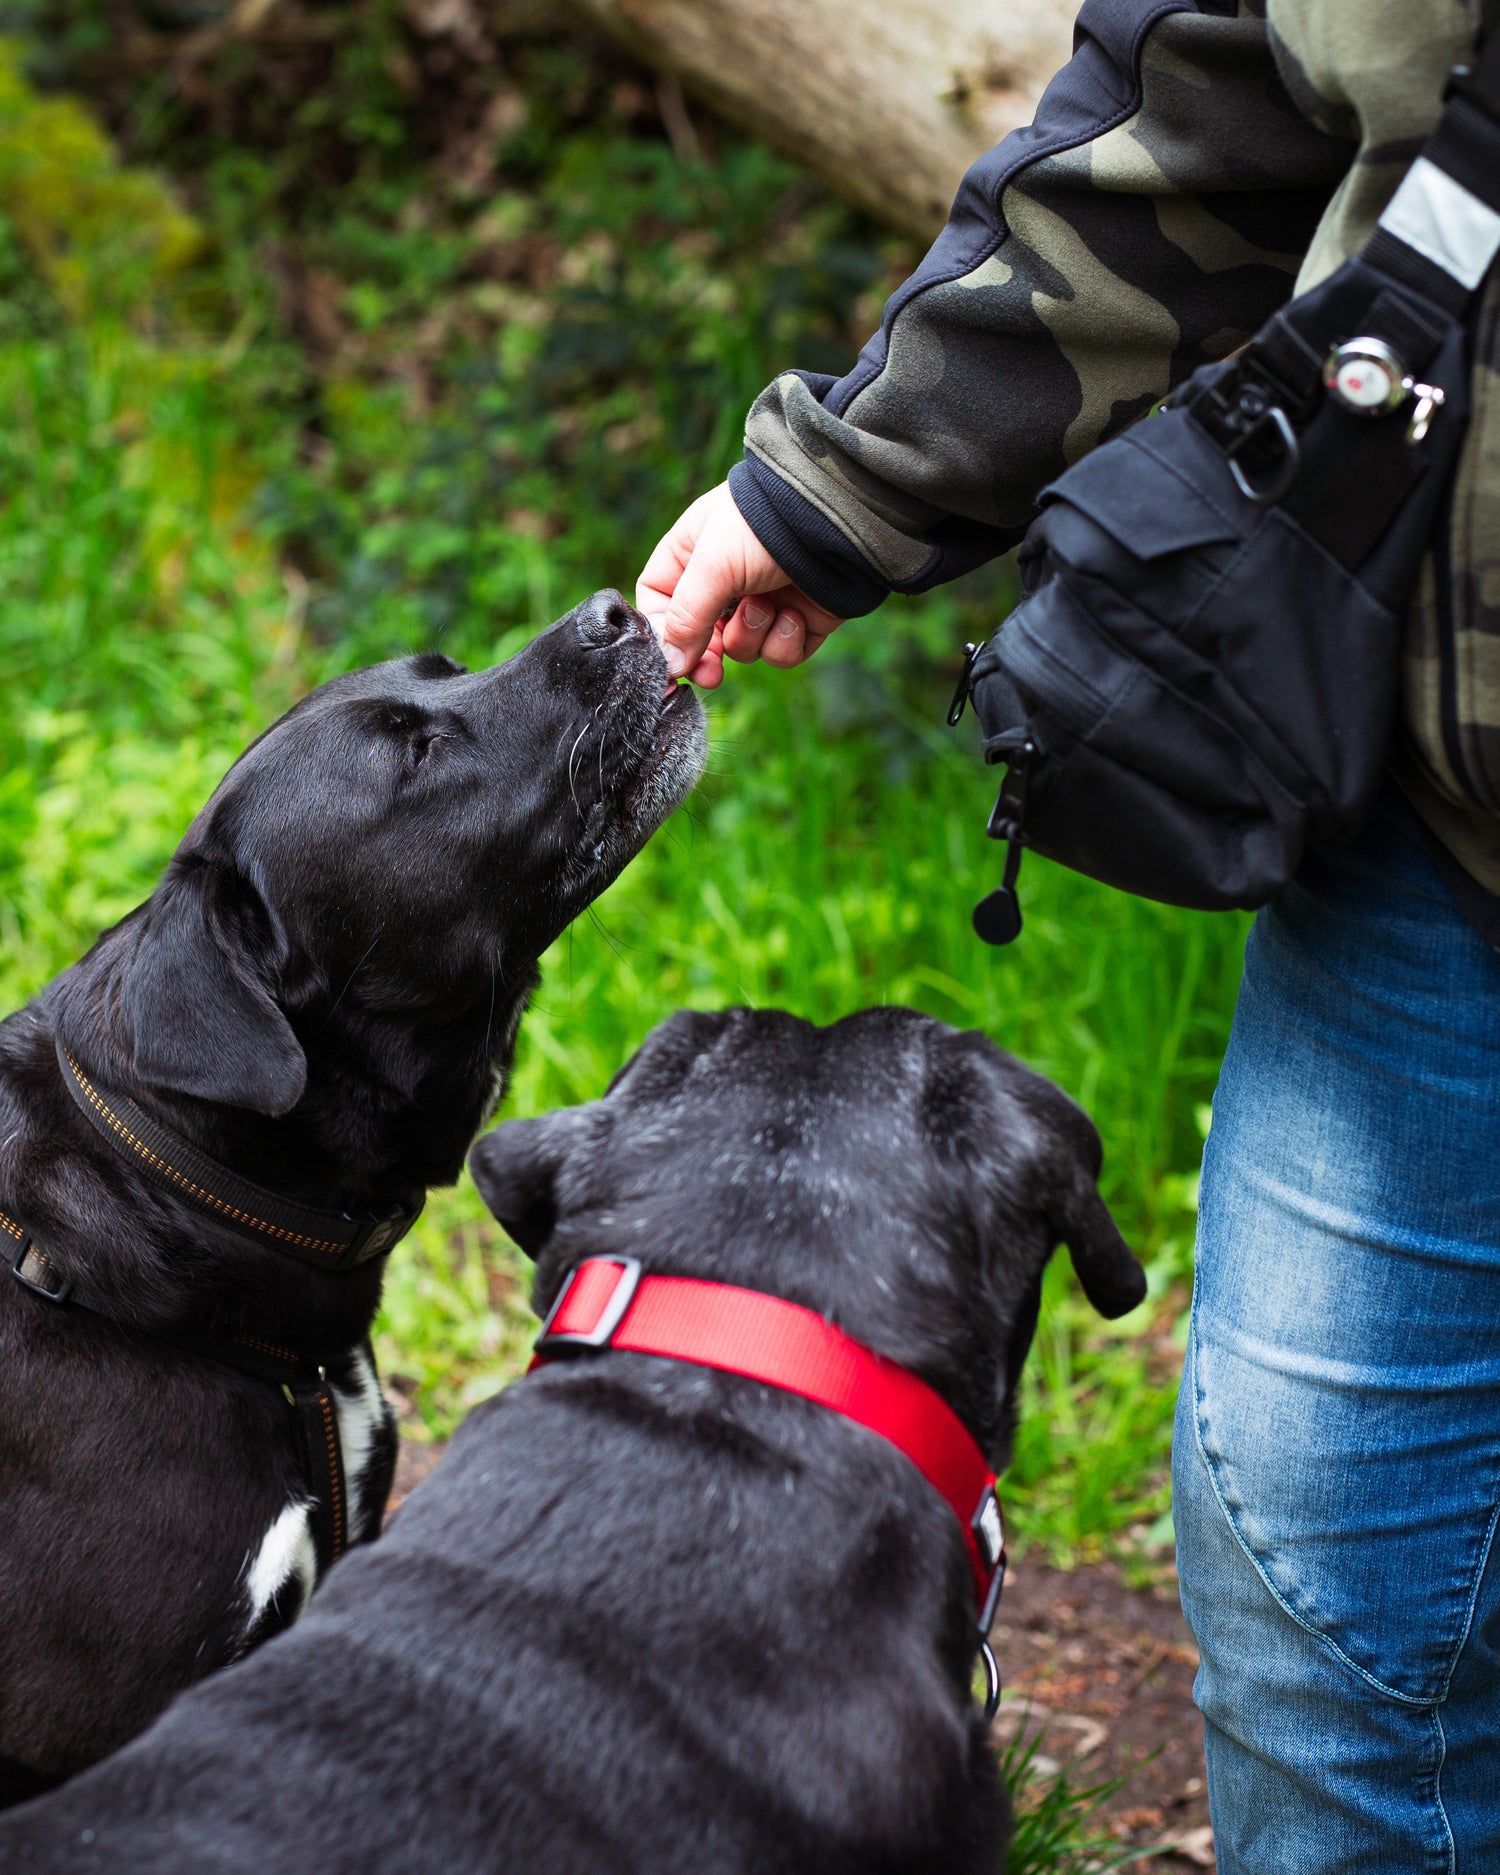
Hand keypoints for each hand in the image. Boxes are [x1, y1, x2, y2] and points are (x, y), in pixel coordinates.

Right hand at [636, 482, 844, 687]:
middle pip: (700, 637)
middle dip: (707, 655)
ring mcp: (764, 602)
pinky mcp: (799, 622)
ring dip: (753, 635)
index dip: (663, 634)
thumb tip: (669, 665)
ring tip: (768, 605)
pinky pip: (779, 654)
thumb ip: (686, 617)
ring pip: (742, 648)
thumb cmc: (765, 527)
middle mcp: (726, 581)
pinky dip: (785, 640)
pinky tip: (795, 614)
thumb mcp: (713, 565)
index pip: (659, 602)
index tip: (671, 661)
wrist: (837, 524)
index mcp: (693, 555)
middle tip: (711, 673)